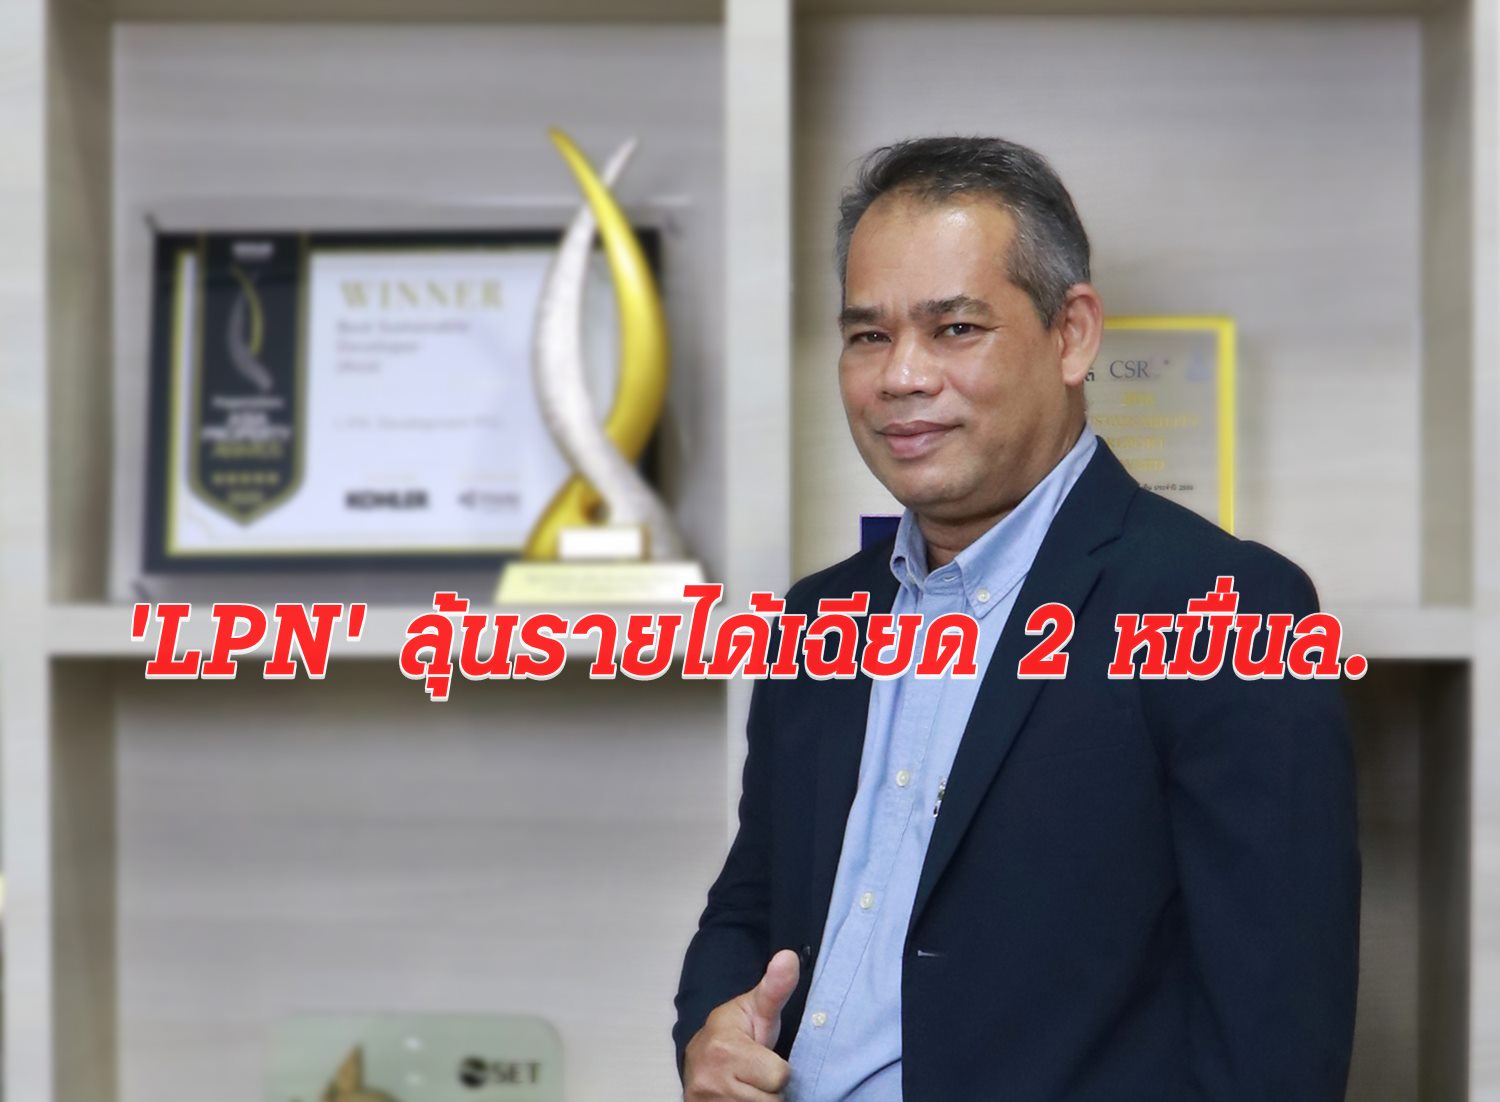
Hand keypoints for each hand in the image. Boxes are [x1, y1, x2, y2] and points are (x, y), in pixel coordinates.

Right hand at [683, 949, 800, 1100]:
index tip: (761, 1056)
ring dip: (760, 1101)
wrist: (697, 1058)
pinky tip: (740, 1097)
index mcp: (725, 1049)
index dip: (777, 1067)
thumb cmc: (734, 1032)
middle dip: (768, 1088)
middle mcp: (711, 1080)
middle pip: (772, 1099)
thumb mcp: (756, 1009)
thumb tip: (789, 956)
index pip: (780, 1075)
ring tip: (747, 1086)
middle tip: (755, 1073)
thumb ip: (775, 988)